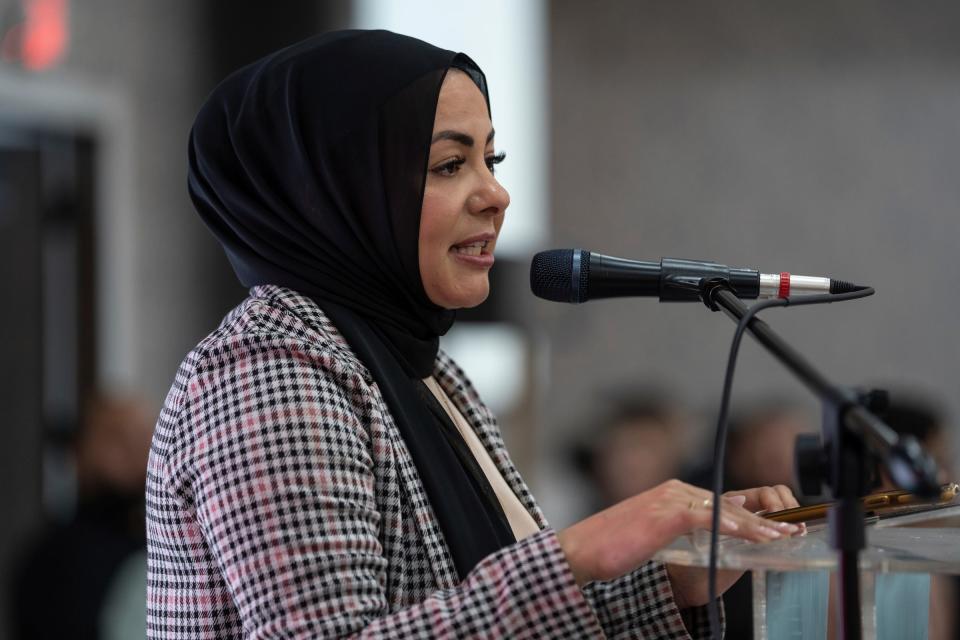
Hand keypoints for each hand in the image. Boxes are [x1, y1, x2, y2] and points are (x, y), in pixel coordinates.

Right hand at [557, 480, 799, 587]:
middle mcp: (674, 490)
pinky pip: (713, 519)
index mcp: (672, 493)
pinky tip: (758, 537)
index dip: (752, 516)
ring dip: (759, 524)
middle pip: (730, 504)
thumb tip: (708, 534)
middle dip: (764, 518)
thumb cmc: (611, 548)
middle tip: (793, 530)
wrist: (581, 551)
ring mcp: (671, 499)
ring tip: (784, 536)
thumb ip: (680, 530)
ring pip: (726, 510)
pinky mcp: (669, 514)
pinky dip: (739, 528)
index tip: (776, 527)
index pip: (722, 503)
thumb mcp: (653, 536)